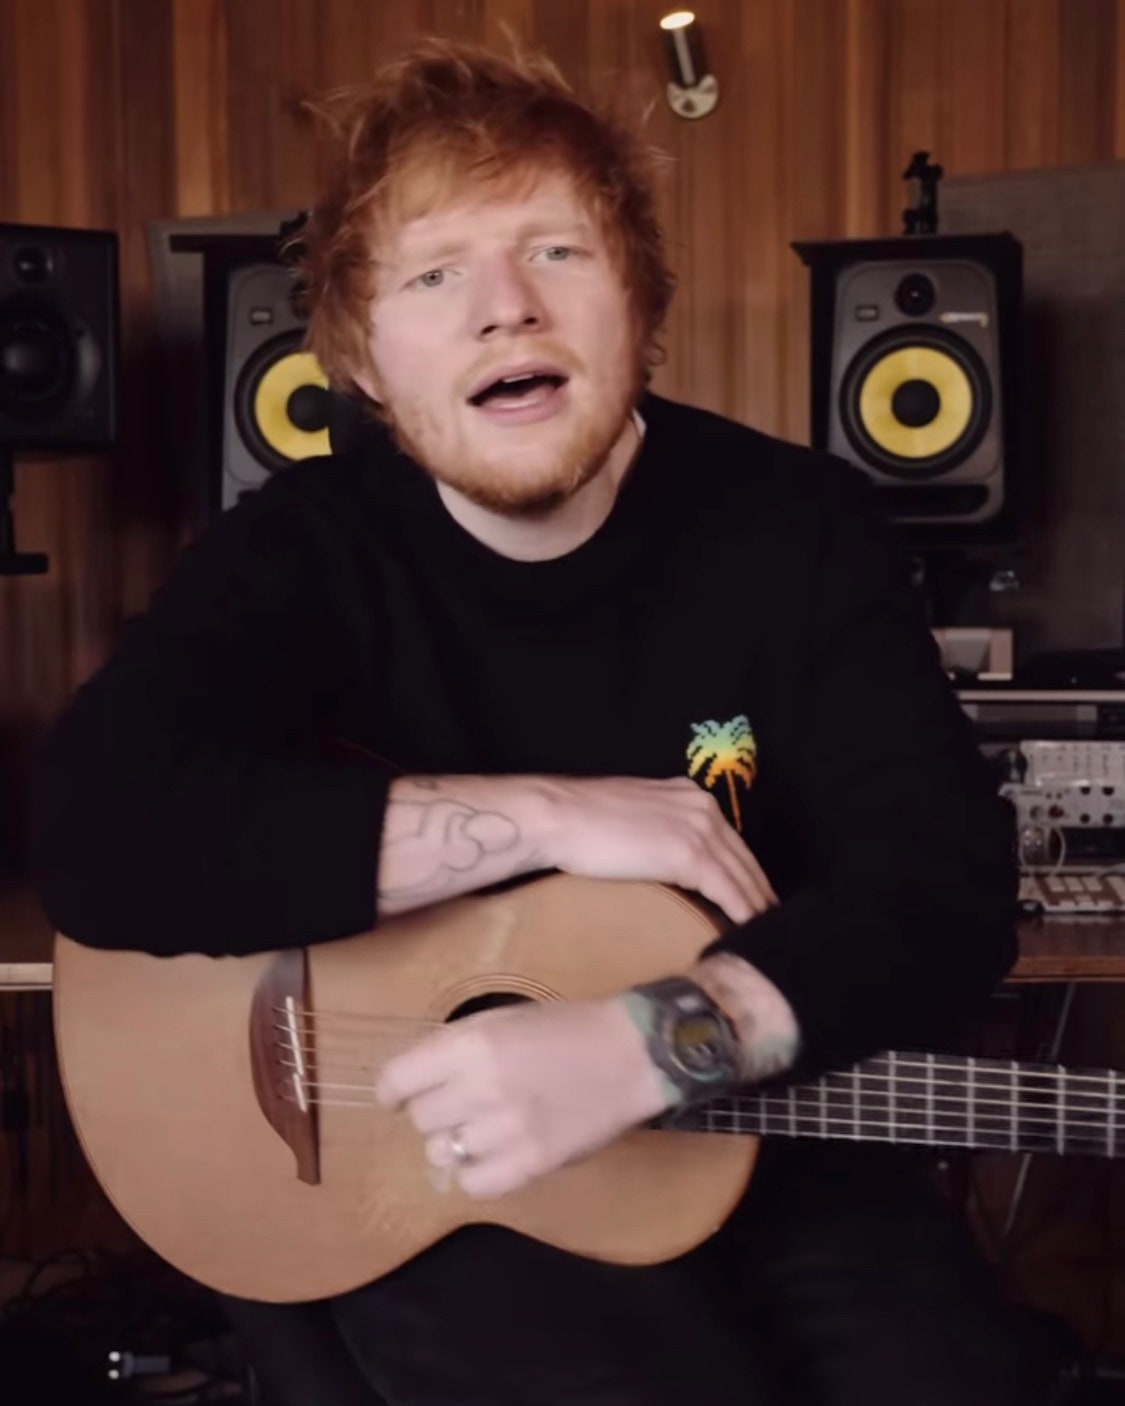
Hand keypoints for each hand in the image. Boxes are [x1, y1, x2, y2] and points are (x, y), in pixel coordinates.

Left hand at [374, 997, 667, 1199]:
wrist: (629, 1055)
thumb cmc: (564, 1030)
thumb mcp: (502, 1019)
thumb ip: (456, 1047)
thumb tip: (413, 1081)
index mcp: (472, 1044)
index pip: (397, 1080)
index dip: (392, 1091)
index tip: (396, 1097)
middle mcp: (481, 1087)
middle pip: (420, 1118)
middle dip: (435, 1110)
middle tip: (462, 1103)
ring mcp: (506, 1129)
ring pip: (442, 1152)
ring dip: (456, 1141)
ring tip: (484, 1127)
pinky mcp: (530, 1163)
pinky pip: (473, 1183)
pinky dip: (476, 1172)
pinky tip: (493, 1156)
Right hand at [541, 776, 776, 924]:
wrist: (557, 816)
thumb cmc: (579, 821)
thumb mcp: (631, 817)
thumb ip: (656, 831)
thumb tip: (660, 857)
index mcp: (689, 796)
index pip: (730, 842)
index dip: (745, 873)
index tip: (754, 898)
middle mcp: (702, 807)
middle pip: (744, 859)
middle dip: (760, 893)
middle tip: (772, 924)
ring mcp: (699, 829)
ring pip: (742, 876)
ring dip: (758, 908)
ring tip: (767, 936)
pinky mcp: (689, 854)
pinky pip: (728, 891)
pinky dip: (743, 913)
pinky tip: (750, 932)